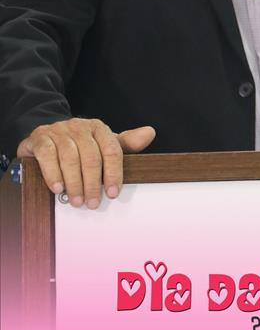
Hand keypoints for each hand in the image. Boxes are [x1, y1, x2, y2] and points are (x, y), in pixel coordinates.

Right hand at [16, 118, 155, 208]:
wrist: (47, 135)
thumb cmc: (79, 145)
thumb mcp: (102, 144)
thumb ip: (124, 144)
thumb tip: (149, 133)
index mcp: (98, 128)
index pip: (111, 149)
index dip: (114, 173)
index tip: (113, 193)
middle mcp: (79, 126)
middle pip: (90, 156)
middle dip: (93, 183)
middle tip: (93, 203)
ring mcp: (58, 130)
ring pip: (69, 157)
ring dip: (74, 183)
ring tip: (77, 201)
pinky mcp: (40, 138)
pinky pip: (47, 154)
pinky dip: (53, 173)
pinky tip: (58, 189)